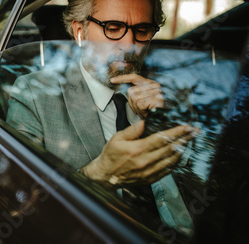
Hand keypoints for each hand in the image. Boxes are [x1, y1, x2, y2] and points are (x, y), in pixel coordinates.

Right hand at [81, 121, 197, 186]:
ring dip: (183, 149)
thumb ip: (132, 130)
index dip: (176, 132)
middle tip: (195, 131)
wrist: (106, 176)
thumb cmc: (111, 156)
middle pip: (171, 148)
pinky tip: (180, 154)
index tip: (187, 126)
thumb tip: (146, 122)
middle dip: (184, 138)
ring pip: (172, 160)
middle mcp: (146, 161)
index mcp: (138, 149)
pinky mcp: (151, 179)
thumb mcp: (117, 138)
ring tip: (189, 141)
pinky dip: (176, 161)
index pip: (162, 138)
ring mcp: (150, 172)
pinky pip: (168, 170)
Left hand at [111, 74, 163, 118]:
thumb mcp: (147, 99)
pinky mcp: (156, 99)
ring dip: (136, 108)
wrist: (168, 117)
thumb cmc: (156, 110)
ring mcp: (156, 92)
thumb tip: (128, 91)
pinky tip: (147, 112)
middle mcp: (154, 86)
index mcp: (151, 84)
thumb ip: (139, 92)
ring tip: (144, 112)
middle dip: (131, 103)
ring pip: (134, 98)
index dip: (123, 78)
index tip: (112, 80)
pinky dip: (140, 110)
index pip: (135, 77)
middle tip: (139, 110)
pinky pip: (139, 104)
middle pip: (131, 91)